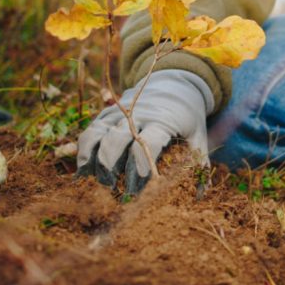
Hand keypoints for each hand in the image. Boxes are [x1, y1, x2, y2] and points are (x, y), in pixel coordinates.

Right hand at [76, 70, 213, 193]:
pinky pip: (89, 133)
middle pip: (117, 139)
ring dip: (94, 161)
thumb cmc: (187, 118)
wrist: (173, 85)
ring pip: (98, 135)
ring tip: (98, 184)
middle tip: (114, 190)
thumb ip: (199, 165)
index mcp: (162, 120)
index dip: (141, 165)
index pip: (147, 142)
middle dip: (112, 167)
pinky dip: (83, 152)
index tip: (138, 188)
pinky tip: (84, 173)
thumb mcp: (198, 136)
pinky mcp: (106, 115)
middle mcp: (137, 114)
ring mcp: (118, 113)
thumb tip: (200, 198)